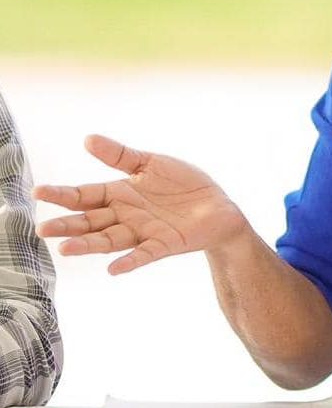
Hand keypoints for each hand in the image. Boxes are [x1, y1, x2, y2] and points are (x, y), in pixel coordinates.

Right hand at [34, 134, 248, 274]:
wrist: (218, 206)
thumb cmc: (183, 184)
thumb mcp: (151, 162)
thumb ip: (120, 155)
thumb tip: (88, 139)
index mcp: (120, 194)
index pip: (85, 195)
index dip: (62, 195)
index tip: (38, 192)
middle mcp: (125, 216)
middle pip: (90, 222)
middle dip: (67, 226)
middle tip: (43, 229)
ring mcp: (143, 232)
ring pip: (109, 241)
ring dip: (88, 245)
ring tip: (65, 249)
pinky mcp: (164, 244)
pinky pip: (144, 254)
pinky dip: (129, 261)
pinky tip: (113, 268)